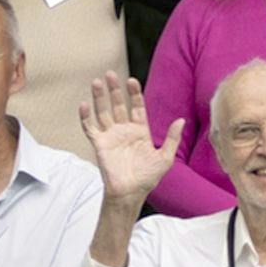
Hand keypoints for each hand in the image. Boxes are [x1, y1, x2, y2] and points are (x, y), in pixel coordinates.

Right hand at [79, 70, 182, 205]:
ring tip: (96, 81)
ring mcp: (111, 136)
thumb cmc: (148, 178)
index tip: (132, 80)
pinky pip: (90, 128)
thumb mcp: (165, 157)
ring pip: (103, 112)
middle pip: (118, 105)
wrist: (131, 192)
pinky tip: (84, 104)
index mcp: (140, 131)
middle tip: (110, 73)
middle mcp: (124, 130)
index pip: (137, 107)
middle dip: (114, 89)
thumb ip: (172, 138)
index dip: (134, 94)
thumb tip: (181, 120)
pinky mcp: (99, 144)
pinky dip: (86, 117)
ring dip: (99, 97)